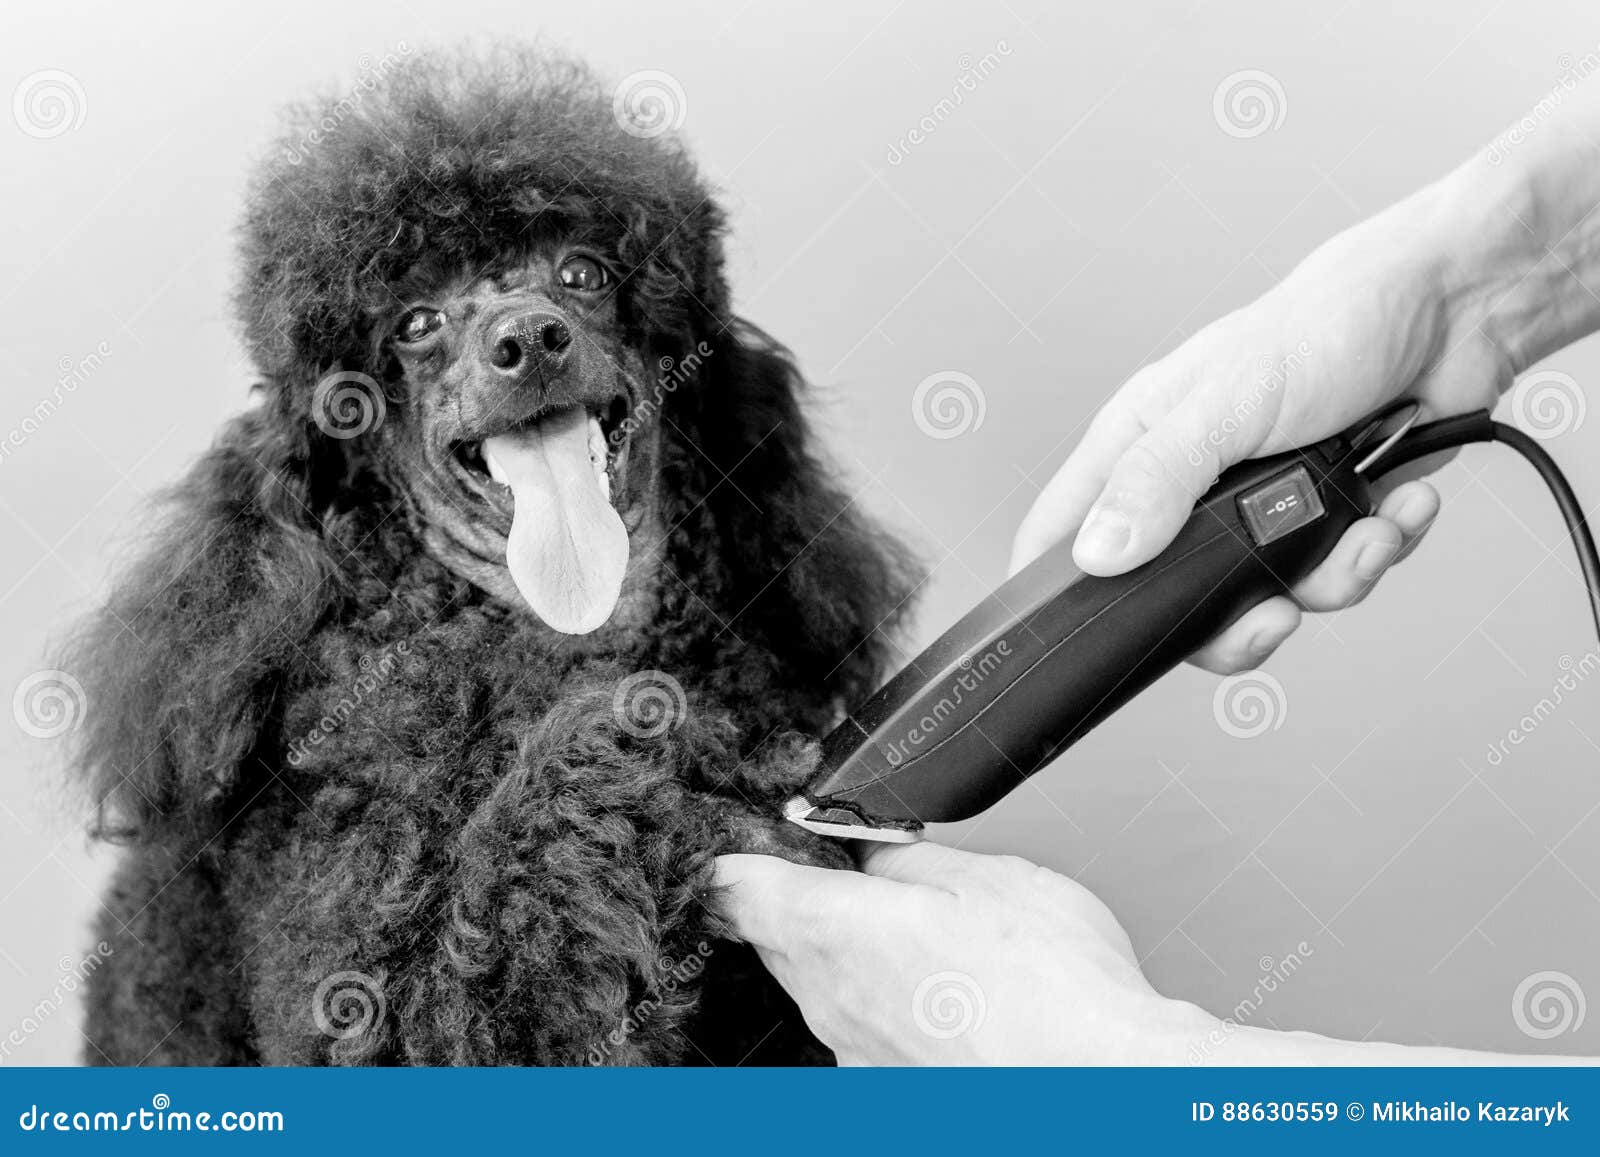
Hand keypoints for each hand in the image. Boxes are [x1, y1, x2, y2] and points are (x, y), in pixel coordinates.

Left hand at [711, 842, 1209, 1063]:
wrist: (1105, 1081)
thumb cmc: (1054, 986)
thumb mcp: (983, 874)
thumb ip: (902, 860)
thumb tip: (867, 853)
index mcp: (834, 932)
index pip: (737, 887)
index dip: (742, 854)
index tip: (757, 841)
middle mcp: (828, 1002)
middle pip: (776, 937)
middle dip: (809, 901)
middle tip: (863, 877)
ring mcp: (854, 1055)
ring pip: (822, 986)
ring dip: (854, 957)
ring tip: (929, 941)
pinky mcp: (886, 1088)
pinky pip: (862, 1031)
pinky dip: (890, 1006)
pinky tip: (950, 997)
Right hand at [1010, 186, 1513, 673]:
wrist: (1454, 310)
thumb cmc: (1327, 325)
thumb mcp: (1223, 405)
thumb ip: (1156, 480)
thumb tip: (1097, 554)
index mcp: (1141, 443)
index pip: (1065, 528)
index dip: (1059, 586)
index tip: (1075, 636)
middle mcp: (1193, 481)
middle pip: (1172, 595)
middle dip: (1233, 619)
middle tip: (1272, 615)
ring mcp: (1262, 504)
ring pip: (1265, 596)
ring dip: (1331, 578)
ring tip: (1367, 531)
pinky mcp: (1328, 515)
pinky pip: (1337, 575)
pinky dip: (1376, 548)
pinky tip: (1398, 504)